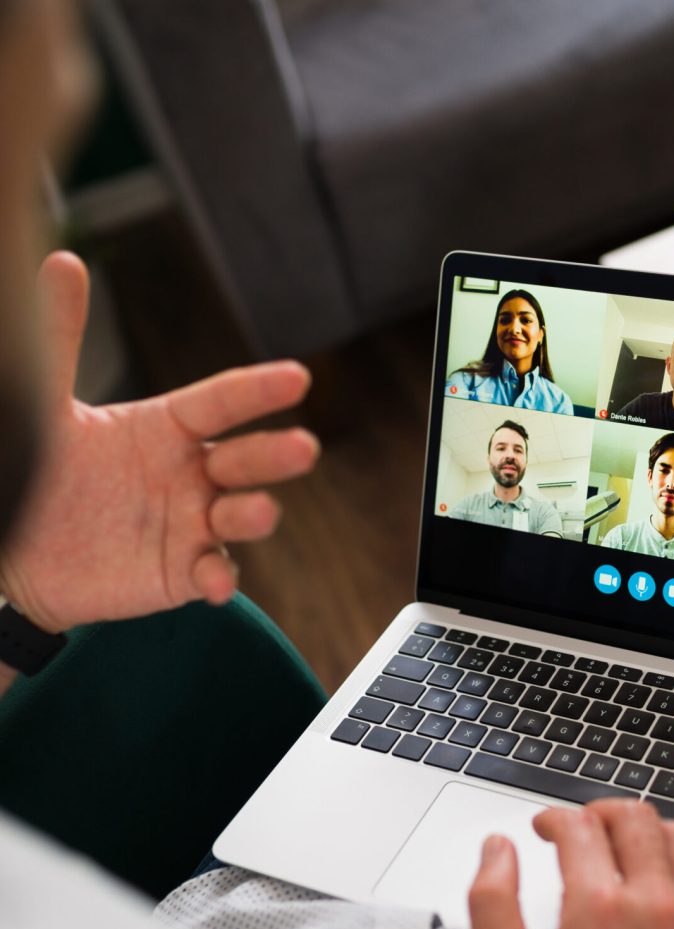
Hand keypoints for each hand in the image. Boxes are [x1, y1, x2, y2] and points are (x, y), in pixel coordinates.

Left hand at [0, 252, 319, 631]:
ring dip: (255, 515)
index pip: (221, 402)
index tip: (298, 378)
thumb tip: (61, 260)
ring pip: (239, 516)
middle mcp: (191, 473)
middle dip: (275, 455)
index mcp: (167, 428)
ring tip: (257, 511)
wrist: (16, 549)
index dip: (258, 391)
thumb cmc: (40, 470)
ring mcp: (192, 524)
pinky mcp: (182, 572)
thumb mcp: (44, 405)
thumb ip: (58, 338)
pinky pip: (212, 573)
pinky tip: (211, 580)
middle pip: (245, 459)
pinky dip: (218, 578)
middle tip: (303, 448)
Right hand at [469, 800, 673, 928]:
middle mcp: (653, 905)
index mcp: (597, 908)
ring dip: (651, 829)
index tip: (546, 829)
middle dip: (601, 813)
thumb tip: (498, 848)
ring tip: (630, 844)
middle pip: (633, 818)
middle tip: (585, 829)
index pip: (578, 825)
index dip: (554, 818)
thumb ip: (491, 905)